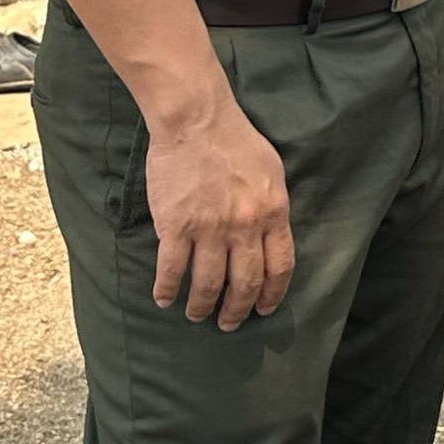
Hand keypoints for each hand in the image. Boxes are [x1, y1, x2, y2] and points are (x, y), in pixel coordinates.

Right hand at [143, 101, 294, 329]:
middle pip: (245, 284)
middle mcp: (245, 227)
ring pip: (208, 284)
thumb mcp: (272, 172)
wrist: (197, 120)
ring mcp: (209, 229)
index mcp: (273, 213)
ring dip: (202, 306)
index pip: (280, 267)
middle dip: (237, 310)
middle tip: (228, 323)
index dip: (272, 295)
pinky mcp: (175, 226)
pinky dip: (167, 290)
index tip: (264, 310)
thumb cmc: (236, 141)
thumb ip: (273, 208)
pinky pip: (172, 270)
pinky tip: (164, 299)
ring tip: (196, 315)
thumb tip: (272, 237)